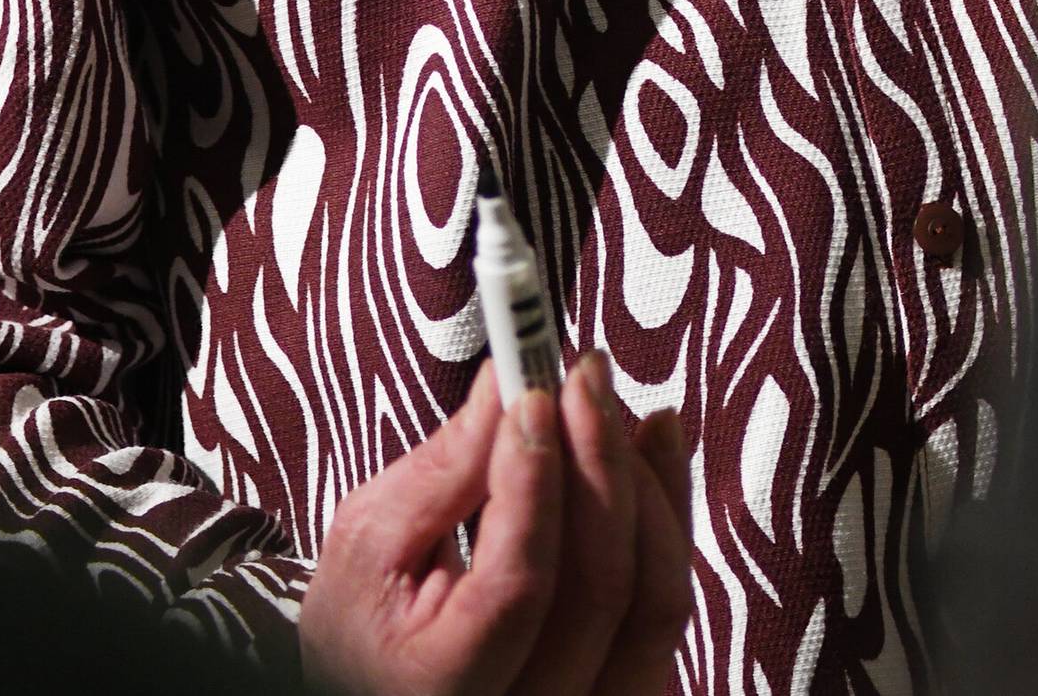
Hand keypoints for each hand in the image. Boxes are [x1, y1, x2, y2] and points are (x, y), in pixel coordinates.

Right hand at [300, 353, 692, 695]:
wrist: (382, 680)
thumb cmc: (369, 617)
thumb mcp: (369, 543)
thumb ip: (443, 469)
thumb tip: (508, 381)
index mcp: (443, 690)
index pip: (517, 588)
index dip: (536, 482)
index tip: (535, 394)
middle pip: (601, 590)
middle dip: (600, 460)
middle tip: (582, 374)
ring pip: (654, 598)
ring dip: (643, 480)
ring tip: (605, 402)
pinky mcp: (624, 687)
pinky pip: (666, 603)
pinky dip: (667, 512)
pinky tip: (647, 443)